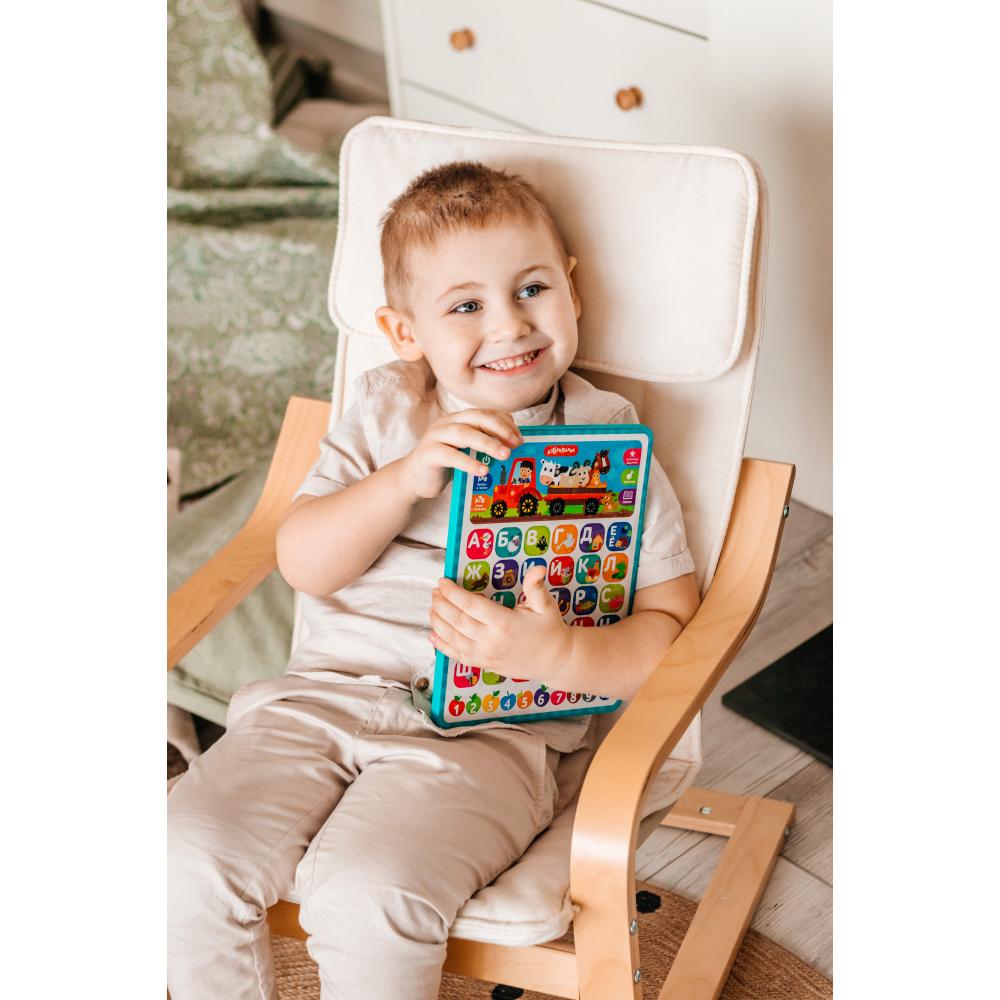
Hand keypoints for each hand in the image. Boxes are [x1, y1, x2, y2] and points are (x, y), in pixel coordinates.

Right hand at [398, 409, 523, 501]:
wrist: (413, 479)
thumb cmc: (445, 465)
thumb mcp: (467, 451)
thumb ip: (483, 445)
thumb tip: (512, 448)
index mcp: (459, 419)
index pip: (486, 413)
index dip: (504, 423)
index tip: (519, 438)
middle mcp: (448, 423)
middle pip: (477, 418)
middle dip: (499, 429)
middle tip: (516, 444)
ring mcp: (436, 436)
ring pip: (464, 433)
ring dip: (487, 443)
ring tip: (504, 455)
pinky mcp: (428, 454)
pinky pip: (450, 455)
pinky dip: (468, 462)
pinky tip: (483, 471)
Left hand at [429, 565, 573, 681]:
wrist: (555, 661)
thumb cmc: (549, 630)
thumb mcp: (546, 605)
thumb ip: (536, 587)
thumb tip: (537, 568)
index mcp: (505, 622)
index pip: (471, 605)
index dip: (453, 593)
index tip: (443, 581)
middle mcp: (492, 640)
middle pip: (458, 621)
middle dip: (442, 605)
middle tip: (435, 592)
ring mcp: (486, 655)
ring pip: (453, 639)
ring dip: (438, 623)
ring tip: (432, 608)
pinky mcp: (484, 665)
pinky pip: (458, 656)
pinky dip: (442, 646)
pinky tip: (433, 635)